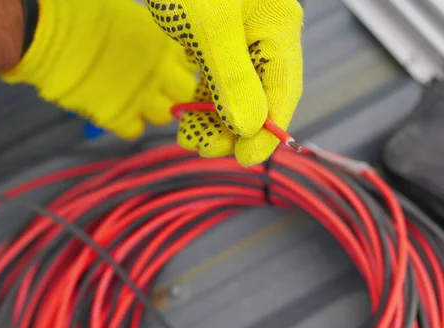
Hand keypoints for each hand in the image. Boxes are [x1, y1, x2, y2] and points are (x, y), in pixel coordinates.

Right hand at [0, 0, 196, 139]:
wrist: (53, 34)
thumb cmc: (87, 14)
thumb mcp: (132, 19)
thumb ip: (151, 40)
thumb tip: (154, 51)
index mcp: (165, 45)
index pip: (191, 67)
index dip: (179, 71)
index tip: (168, 71)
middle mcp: (160, 73)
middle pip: (184, 95)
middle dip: (173, 94)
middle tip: (155, 89)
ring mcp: (141, 97)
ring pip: (163, 116)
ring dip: (152, 110)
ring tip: (133, 100)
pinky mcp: (119, 117)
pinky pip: (135, 130)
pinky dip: (127, 124)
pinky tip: (116, 110)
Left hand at [147, 0, 303, 165]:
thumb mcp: (209, 27)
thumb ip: (231, 76)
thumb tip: (250, 128)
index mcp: (277, 26)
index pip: (284, 89)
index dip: (267, 131)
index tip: (246, 159)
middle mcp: (263, 32)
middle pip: (259, 94)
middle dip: (233, 128)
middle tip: (206, 149)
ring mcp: (237, 34)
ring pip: (233, 89)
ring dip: (214, 118)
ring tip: (189, 138)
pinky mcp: (212, 35)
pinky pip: (214, 76)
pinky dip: (202, 99)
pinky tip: (187, 117)